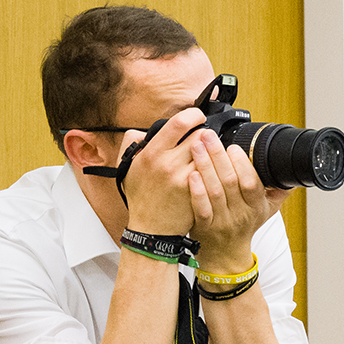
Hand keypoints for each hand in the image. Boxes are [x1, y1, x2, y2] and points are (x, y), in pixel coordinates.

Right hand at [120, 108, 206, 236]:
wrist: (151, 228)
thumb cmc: (141, 196)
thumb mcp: (128, 165)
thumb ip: (134, 141)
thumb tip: (146, 129)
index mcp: (152, 153)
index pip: (179, 123)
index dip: (193, 115)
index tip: (197, 117)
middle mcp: (169, 164)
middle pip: (200, 137)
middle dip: (205, 135)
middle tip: (204, 139)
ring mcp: (186, 179)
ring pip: (210, 155)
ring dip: (212, 152)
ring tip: (208, 155)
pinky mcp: (198, 193)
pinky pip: (213, 173)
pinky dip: (215, 169)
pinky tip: (213, 170)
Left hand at [188, 129, 286, 275]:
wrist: (227, 255)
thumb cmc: (245, 228)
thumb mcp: (267, 211)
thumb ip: (278, 191)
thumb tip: (293, 172)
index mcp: (256, 207)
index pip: (252, 183)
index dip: (242, 164)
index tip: (233, 146)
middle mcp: (240, 214)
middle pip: (230, 182)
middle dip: (218, 155)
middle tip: (208, 136)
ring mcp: (222, 221)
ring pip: (214, 191)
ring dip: (204, 166)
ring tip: (196, 146)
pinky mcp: (204, 226)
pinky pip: (200, 207)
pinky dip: (196, 191)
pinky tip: (190, 174)